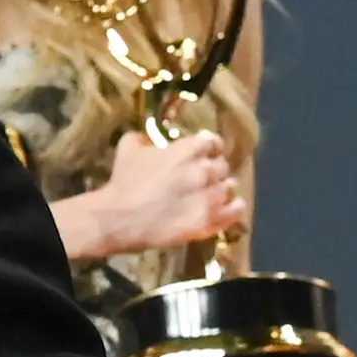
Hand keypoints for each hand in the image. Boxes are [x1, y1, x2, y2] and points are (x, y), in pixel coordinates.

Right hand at [71, 130, 241, 263]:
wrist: (119, 219)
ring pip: (230, 186)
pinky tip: (226, 209)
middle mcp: (205, 170)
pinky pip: (236, 210)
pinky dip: (233, 208)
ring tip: (210, 196)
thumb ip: (141, 139)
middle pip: (222, 165)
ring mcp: (211, 196)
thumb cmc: (123, 183)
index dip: (209, 147)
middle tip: (202, 179)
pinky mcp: (212, 220)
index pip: (213, 142)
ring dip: (221, 189)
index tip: (204, 153)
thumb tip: (145, 136)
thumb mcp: (127, 150)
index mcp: (188, 150)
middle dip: (214, 170)